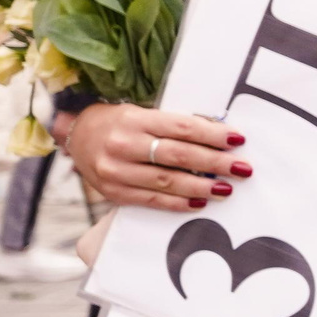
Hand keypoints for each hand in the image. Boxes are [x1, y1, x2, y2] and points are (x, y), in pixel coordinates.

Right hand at [71, 102, 249, 212]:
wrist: (75, 136)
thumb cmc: (119, 123)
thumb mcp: (142, 113)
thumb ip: (173, 126)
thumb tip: (218, 136)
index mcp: (134, 119)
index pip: (182, 127)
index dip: (213, 134)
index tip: (238, 140)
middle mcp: (123, 144)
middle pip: (178, 155)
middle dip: (215, 163)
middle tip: (242, 168)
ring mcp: (115, 170)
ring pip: (167, 181)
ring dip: (201, 186)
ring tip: (226, 189)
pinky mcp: (113, 192)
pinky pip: (152, 200)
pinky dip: (179, 203)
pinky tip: (200, 202)